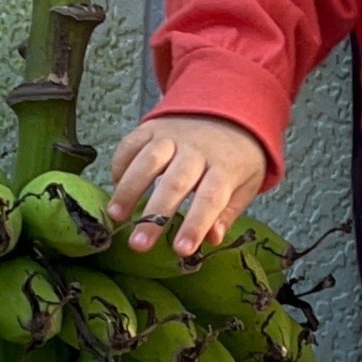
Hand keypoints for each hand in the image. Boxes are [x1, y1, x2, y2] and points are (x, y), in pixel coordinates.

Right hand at [108, 116, 268, 255]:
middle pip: (174, 183)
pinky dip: (120, 165)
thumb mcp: (246, 185)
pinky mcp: (153, 127)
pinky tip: (114, 187)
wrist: (228, 111)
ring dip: (129, 190)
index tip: (182, 250)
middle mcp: (197, 150)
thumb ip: (227, 213)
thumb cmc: (236, 158)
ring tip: (116, 216)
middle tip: (139, 244)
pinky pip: (131, 143)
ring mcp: (173, 136)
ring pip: (148, 161)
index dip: (196, 224)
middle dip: (155, 216)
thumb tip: (212, 239)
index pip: (210, 198)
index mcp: (225, 167)